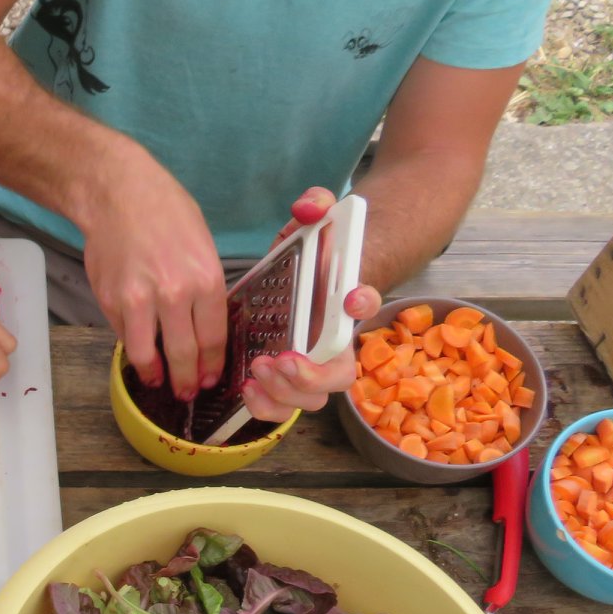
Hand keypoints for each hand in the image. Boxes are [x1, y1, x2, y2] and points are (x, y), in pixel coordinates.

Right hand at [78, 147, 226, 402]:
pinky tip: (137, 349)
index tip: (211, 378)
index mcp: (205, 279)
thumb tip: (203, 325)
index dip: (212, 365)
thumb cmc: (166, 212)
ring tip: (157, 381)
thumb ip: (204, 288)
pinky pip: (123, 335)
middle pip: (183, 355)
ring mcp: (138, 300)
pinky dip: (131, 346)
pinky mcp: (111, 301)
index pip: (213, 338)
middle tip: (188, 392)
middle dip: (187, 380)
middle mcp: (174, 294)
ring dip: (154, 375)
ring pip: (147, 355)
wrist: (119, 193)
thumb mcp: (203, 246)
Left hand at [239, 186, 383, 420]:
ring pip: (311, 400)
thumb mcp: (311, 223)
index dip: (363, 302)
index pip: (365, 303)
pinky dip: (266, 406)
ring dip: (285, 393)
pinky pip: (282, 407)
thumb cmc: (312, 254)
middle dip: (313, 374)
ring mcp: (310, 366)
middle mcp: (334, 341)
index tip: (352, 297)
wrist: (304, 278)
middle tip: (282, 358)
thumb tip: (309, 208)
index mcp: (346, 302)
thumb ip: (315, 206)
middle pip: (339, 375)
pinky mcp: (283, 380)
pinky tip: (246, 389)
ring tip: (257, 371)